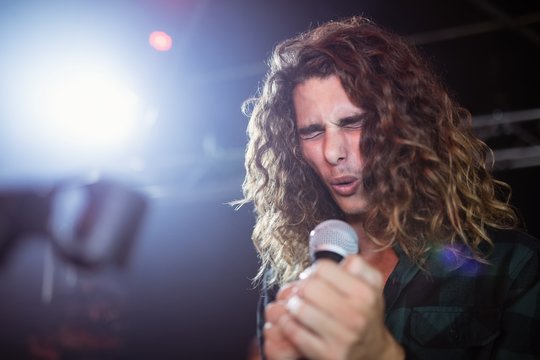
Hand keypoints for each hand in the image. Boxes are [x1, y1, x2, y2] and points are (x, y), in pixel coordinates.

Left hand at [265, 255, 403, 359]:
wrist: (373, 352)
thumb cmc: (366, 312)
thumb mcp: (372, 285)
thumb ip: (358, 264)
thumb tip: (337, 256)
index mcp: (365, 293)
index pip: (323, 267)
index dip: (315, 271)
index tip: (315, 279)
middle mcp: (355, 315)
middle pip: (308, 286)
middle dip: (302, 287)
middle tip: (304, 293)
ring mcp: (342, 337)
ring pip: (299, 308)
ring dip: (293, 305)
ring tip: (298, 306)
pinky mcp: (328, 354)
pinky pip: (294, 332)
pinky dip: (288, 323)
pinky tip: (293, 321)